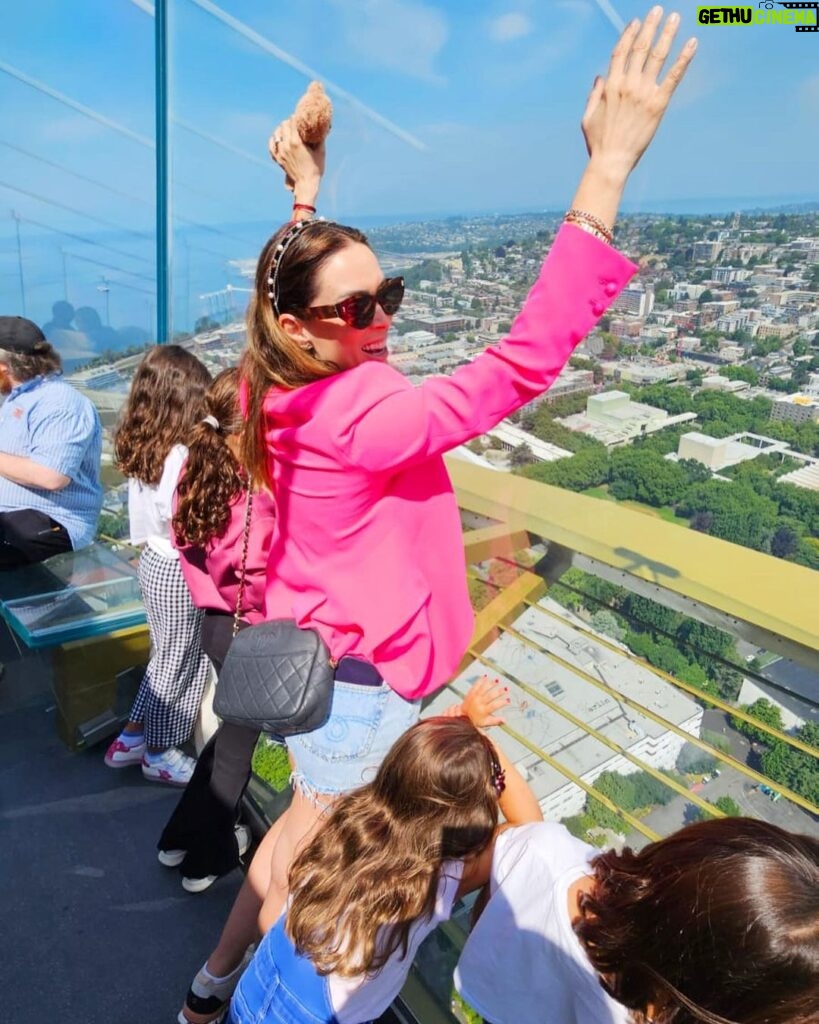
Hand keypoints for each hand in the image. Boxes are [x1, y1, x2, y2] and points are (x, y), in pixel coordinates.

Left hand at [268, 117, 324, 199]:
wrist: (306, 184)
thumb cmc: (315, 169)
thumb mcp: (320, 152)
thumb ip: (320, 138)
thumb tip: (324, 127)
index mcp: (296, 142)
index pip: (293, 122)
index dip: (296, 117)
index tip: (300, 116)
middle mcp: (286, 145)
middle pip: (284, 125)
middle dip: (289, 122)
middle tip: (295, 122)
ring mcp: (280, 152)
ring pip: (277, 133)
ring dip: (281, 129)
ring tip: (286, 129)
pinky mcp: (278, 159)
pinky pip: (271, 145)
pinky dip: (274, 140)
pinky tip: (277, 138)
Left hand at [461, 676, 509, 728]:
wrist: (461, 715)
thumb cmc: (475, 720)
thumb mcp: (485, 723)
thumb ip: (495, 721)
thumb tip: (505, 720)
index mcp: (483, 711)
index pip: (494, 706)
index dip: (501, 703)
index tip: (508, 700)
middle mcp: (479, 703)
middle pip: (490, 696)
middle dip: (499, 692)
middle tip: (506, 688)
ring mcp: (474, 697)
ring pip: (483, 689)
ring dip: (491, 684)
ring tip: (497, 680)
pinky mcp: (471, 693)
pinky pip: (476, 685)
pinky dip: (481, 680)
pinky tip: (486, 676)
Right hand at [581, 7, 696, 182]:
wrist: (611, 162)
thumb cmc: (598, 143)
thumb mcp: (588, 117)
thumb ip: (594, 95)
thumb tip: (600, 77)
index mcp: (610, 86)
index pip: (621, 52)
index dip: (629, 34)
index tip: (637, 22)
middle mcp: (628, 84)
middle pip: (640, 48)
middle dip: (650, 27)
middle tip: (659, 10)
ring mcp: (644, 93)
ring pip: (657, 56)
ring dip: (667, 34)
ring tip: (674, 18)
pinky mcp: (658, 104)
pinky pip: (674, 76)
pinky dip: (684, 58)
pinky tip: (692, 44)